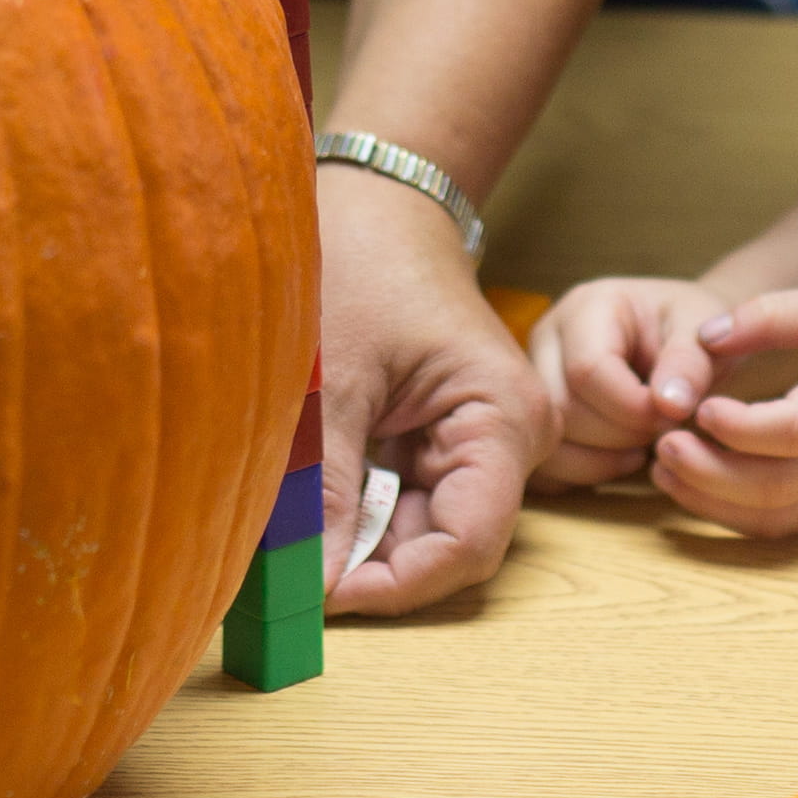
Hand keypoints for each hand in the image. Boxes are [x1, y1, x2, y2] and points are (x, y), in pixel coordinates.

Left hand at [317, 161, 546, 611]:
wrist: (373, 199)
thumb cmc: (359, 263)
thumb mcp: (334, 382)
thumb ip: (330, 489)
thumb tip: (312, 589)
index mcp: (504, 418)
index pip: (468, 542)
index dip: (396, 583)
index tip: (319, 597)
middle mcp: (509, 439)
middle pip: (448, 544)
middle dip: (372, 567)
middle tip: (289, 577)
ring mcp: (478, 440)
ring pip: (421, 530)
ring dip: (358, 542)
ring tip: (289, 537)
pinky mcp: (442, 438)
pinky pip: (405, 501)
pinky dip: (356, 514)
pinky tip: (307, 509)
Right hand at [526, 275, 723, 484]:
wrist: (680, 337)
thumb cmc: (692, 330)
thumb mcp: (703, 332)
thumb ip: (691, 363)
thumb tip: (670, 403)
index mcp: (588, 306)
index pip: (587, 369)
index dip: (631, 407)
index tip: (672, 415)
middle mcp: (549, 338)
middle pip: (560, 407)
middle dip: (617, 436)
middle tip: (659, 433)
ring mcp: (536, 377)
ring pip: (546, 440)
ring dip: (598, 462)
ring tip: (641, 450)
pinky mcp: (537, 413)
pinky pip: (542, 462)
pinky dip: (581, 474)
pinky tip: (618, 461)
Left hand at [643, 279, 797, 539]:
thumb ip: (776, 314)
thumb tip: (704, 335)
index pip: (796, 430)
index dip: (740, 428)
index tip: (699, 406)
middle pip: (779, 487)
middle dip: (710, 475)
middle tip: (661, 446)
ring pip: (780, 517)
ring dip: (714, 503)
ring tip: (664, 470)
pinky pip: (789, 524)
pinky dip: (737, 516)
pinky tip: (698, 489)